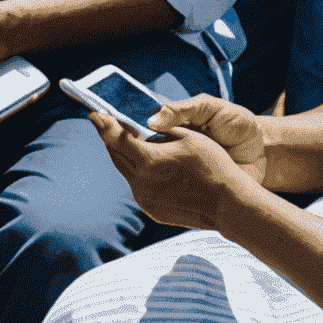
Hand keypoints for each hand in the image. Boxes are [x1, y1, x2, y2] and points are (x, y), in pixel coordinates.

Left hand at [93, 92, 264, 230]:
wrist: (230, 206)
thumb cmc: (213, 166)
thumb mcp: (187, 137)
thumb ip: (158, 131)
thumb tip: (141, 125)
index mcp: (148, 162)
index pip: (115, 138)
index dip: (102, 123)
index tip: (93, 112)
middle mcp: (141, 183)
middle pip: (116, 155)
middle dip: (111, 138)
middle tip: (109, 123)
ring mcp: (146, 200)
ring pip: (126, 171)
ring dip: (125, 155)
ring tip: (129, 141)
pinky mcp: (153, 210)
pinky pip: (139, 186)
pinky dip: (139, 172)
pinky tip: (147, 164)